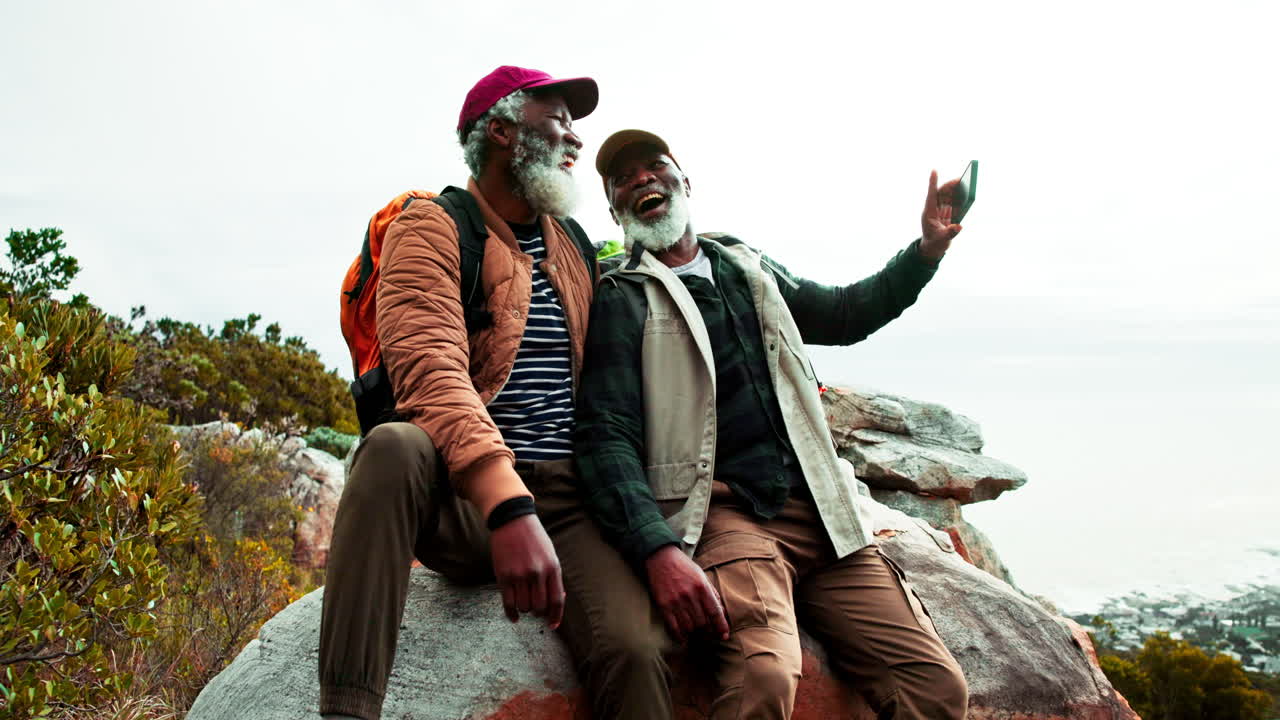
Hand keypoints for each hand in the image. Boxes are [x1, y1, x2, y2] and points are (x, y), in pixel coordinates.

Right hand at [489, 513, 563, 628]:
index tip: (552, 625)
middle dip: (539, 612)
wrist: (512, 520)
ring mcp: (519, 575)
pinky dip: (512, 614)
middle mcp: (537, 572)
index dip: (556, 616)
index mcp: (552, 567)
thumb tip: (557, 600)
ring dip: (525, 609)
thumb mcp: (550, 554)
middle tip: (536, 609)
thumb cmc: (533, 538)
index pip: (557, 600)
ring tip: (524, 601)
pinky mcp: (503, 576)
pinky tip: (514, 617)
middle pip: (540, 607)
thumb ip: (553, 577)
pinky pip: (508, 603)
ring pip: (524, 607)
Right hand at [645, 545, 729, 642]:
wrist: (661, 557)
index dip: (721, 626)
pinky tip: (683, 638)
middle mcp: (690, 595)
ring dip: (694, 632)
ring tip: (696, 632)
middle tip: (708, 632)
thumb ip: (712, 593)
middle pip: (703, 623)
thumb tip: (721, 612)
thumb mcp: (702, 576)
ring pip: (689, 627)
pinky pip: (673, 627)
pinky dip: (680, 636)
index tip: (724, 635)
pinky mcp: (663, 605)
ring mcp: (676, 601)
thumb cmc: (684, 566)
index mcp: (702, 587)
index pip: (715, 612)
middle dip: (707, 630)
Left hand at [920, 170, 962, 258]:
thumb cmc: (935, 243)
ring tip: (964, 184)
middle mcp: (933, 210)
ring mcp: (939, 212)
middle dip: (949, 186)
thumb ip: (950, 232)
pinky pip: (951, 204)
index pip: (931, 195)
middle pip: (941, 194)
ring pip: (946, 197)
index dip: (933, 183)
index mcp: (929, 213)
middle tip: (959, 179)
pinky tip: (964, 195)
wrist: (933, 249)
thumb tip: (958, 226)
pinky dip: (957, 199)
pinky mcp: (944, 215)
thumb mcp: (942, 239)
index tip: (934, 171)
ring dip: (954, 191)